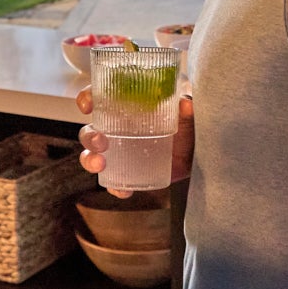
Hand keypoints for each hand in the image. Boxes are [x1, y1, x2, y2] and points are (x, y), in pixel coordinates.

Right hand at [77, 87, 193, 199]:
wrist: (200, 154)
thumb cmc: (189, 125)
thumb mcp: (188, 112)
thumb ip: (187, 107)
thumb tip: (185, 105)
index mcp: (127, 108)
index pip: (100, 98)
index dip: (87, 99)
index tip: (87, 105)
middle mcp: (118, 130)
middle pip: (90, 130)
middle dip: (88, 136)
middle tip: (100, 141)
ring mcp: (121, 153)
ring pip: (93, 156)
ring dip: (90, 160)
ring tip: (100, 164)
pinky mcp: (130, 173)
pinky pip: (115, 182)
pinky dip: (116, 188)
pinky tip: (123, 190)